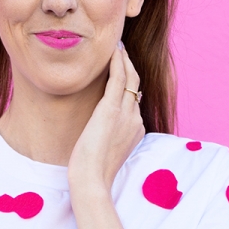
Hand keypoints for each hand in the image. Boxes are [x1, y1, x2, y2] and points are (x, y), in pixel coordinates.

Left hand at [68, 43, 144, 195]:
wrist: (92, 181)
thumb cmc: (93, 174)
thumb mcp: (105, 153)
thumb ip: (108, 138)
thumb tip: (99, 131)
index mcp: (136, 131)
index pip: (134, 102)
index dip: (129, 86)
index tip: (121, 72)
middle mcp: (136, 120)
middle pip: (136, 87)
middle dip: (130, 68)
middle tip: (120, 52)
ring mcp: (126, 114)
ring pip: (131, 78)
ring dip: (125, 60)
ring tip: (117, 47)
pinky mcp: (111, 110)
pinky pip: (119, 78)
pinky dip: (118, 61)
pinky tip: (114, 50)